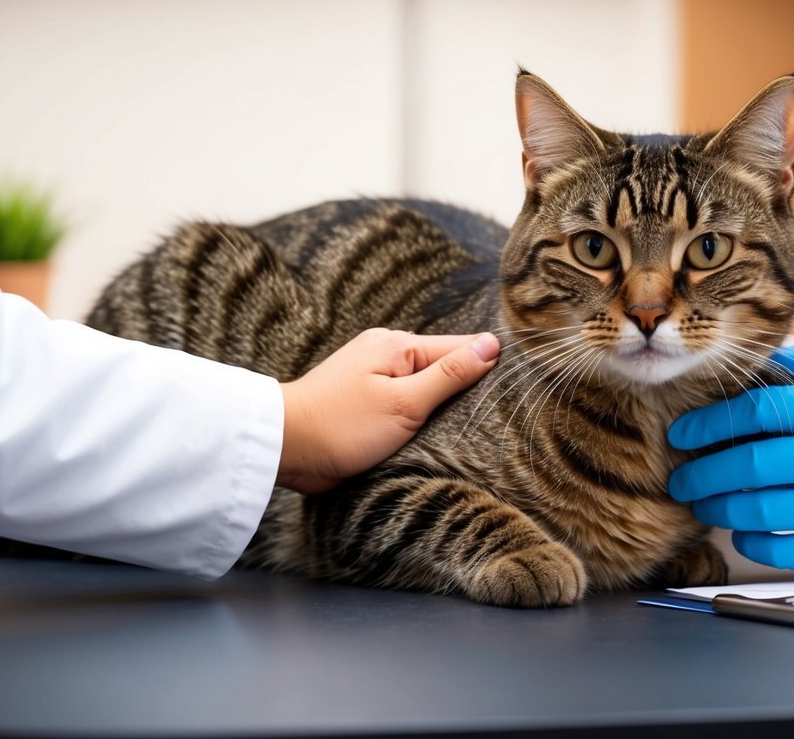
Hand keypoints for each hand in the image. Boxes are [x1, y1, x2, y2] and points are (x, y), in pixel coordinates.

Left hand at [277, 329, 498, 493]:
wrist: (284, 448)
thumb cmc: (342, 426)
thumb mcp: (405, 402)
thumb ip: (450, 373)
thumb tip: (492, 344)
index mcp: (397, 344)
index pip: (460, 348)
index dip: (485, 369)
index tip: (509, 395)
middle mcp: (385, 353)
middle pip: (442, 367)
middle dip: (462, 391)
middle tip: (489, 420)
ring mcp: (372, 376)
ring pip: (423, 388)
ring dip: (438, 408)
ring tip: (461, 432)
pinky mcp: (363, 401)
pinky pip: (403, 403)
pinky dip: (417, 418)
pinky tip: (427, 436)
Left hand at [667, 343, 793, 574]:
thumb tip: (765, 355)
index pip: (763, 409)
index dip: (713, 421)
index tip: (683, 432)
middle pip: (755, 464)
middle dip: (704, 473)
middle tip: (679, 478)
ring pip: (766, 510)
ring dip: (722, 510)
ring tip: (704, 506)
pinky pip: (792, 551)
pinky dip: (756, 544)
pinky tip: (742, 533)